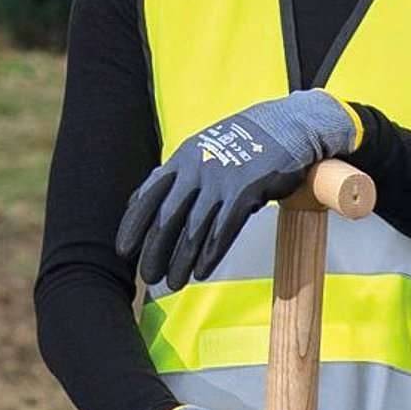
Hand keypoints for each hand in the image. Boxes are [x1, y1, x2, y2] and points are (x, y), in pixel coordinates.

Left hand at [115, 90, 360, 289]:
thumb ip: (181, 174)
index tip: (123, 250)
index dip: (133, 224)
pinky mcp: (245, 191)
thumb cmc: (246, 142)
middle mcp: (196, 169)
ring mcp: (220, 181)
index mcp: (183, 158)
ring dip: (180, 260)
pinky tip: (200, 272)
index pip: (148, 194)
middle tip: (148, 276)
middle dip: (154, 250)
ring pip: (192, 229)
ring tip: (172, 284)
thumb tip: (153, 199)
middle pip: (166, 218)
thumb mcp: (206, 150)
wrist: (287, 125)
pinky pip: (222, 230)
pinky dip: (208, 254)